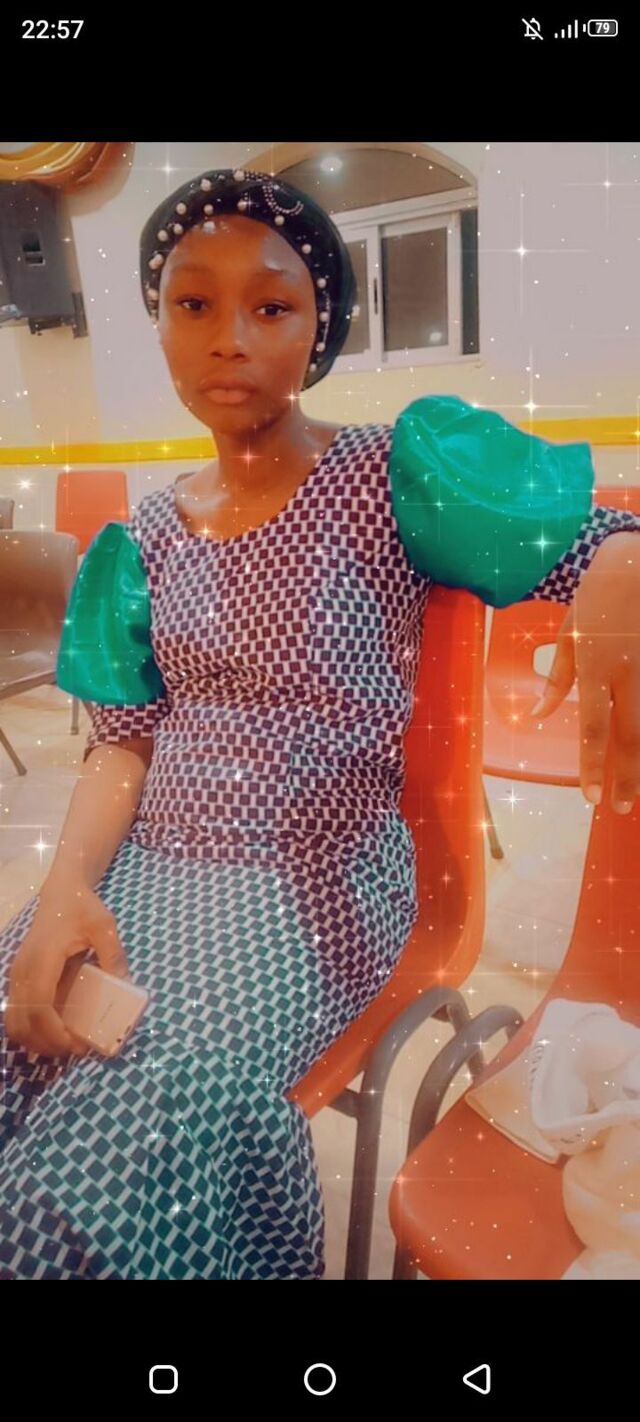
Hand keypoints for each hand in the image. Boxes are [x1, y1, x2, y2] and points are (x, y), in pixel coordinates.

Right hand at [5, 880, 128, 1057]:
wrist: (61, 892)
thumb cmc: (82, 907)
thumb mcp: (105, 926)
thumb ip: (113, 954)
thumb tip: (125, 986)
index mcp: (42, 960)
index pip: (39, 1007)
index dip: (54, 1033)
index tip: (77, 1045)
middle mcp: (23, 972)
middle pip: (22, 1023)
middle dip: (47, 1044)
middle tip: (77, 1049)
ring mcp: (17, 976)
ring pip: (14, 1023)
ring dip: (37, 1040)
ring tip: (67, 1043)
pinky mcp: (19, 979)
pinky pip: (17, 1014)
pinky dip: (32, 1030)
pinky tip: (56, 1031)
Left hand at [529, 532, 639, 812]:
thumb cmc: (601, 589)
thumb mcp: (571, 629)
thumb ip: (559, 676)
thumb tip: (542, 714)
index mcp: (598, 665)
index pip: (592, 729)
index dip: (592, 767)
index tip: (590, 797)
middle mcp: (630, 672)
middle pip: (631, 737)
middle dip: (628, 779)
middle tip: (623, 808)